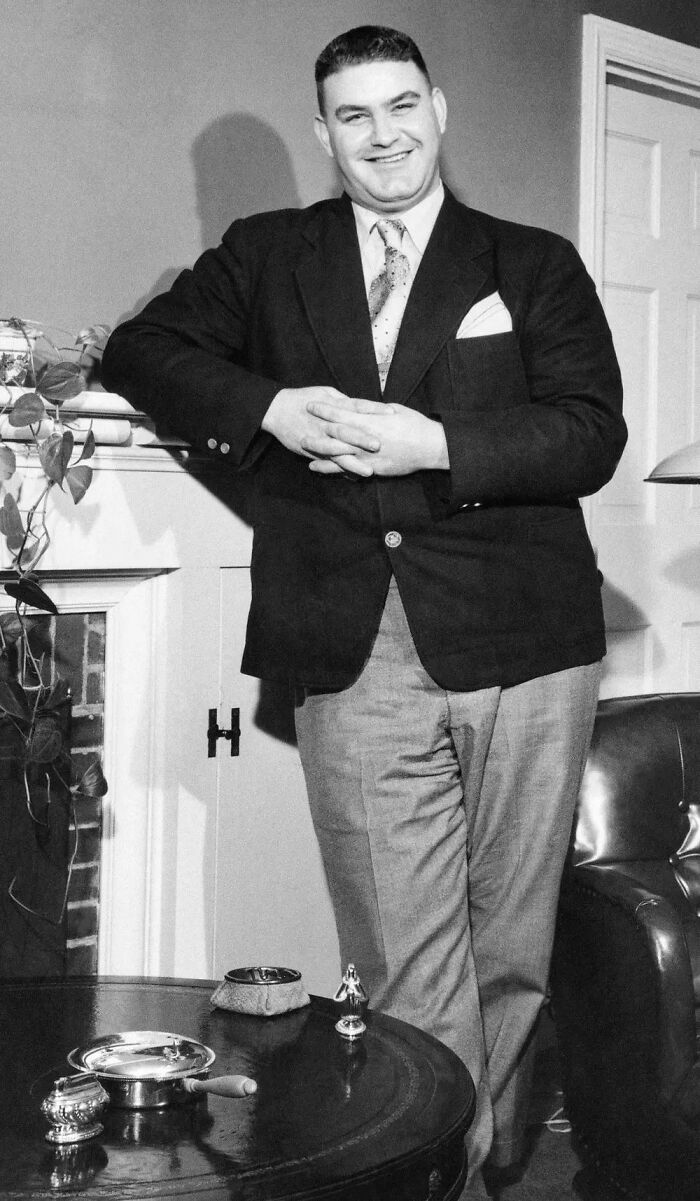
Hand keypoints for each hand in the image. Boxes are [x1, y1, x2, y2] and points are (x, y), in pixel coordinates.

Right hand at [261, 387, 385, 476]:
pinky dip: (340, 470)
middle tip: (379, 446)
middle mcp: (326, 422)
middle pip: (347, 430)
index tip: (392, 413)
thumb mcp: (325, 393)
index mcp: (333, 405)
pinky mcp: (311, 450)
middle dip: (362, 439)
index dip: (374, 409)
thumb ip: (344, 401)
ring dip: (353, 463)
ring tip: (369, 472)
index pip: (357, 405)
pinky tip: (353, 478)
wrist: (277, 409)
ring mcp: (318, 438)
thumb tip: (362, 407)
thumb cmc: (303, 398)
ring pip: (337, 452)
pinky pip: (327, 462)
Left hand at [305, 401, 448, 475]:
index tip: (311, 404)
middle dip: (316, 427)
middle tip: (300, 423)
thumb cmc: (415, 425)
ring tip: (303, 445)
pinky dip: (331, 468)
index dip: (325, 409)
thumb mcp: (393, 410)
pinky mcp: (373, 469)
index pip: (341, 413)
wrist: (431, 447)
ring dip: (318, 450)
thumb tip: (360, 406)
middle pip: (335, 433)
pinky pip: (348, 470)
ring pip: (337, 453)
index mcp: (371, 421)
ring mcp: (368, 456)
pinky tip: (317, 467)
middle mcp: (366, 439)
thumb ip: (374, 410)